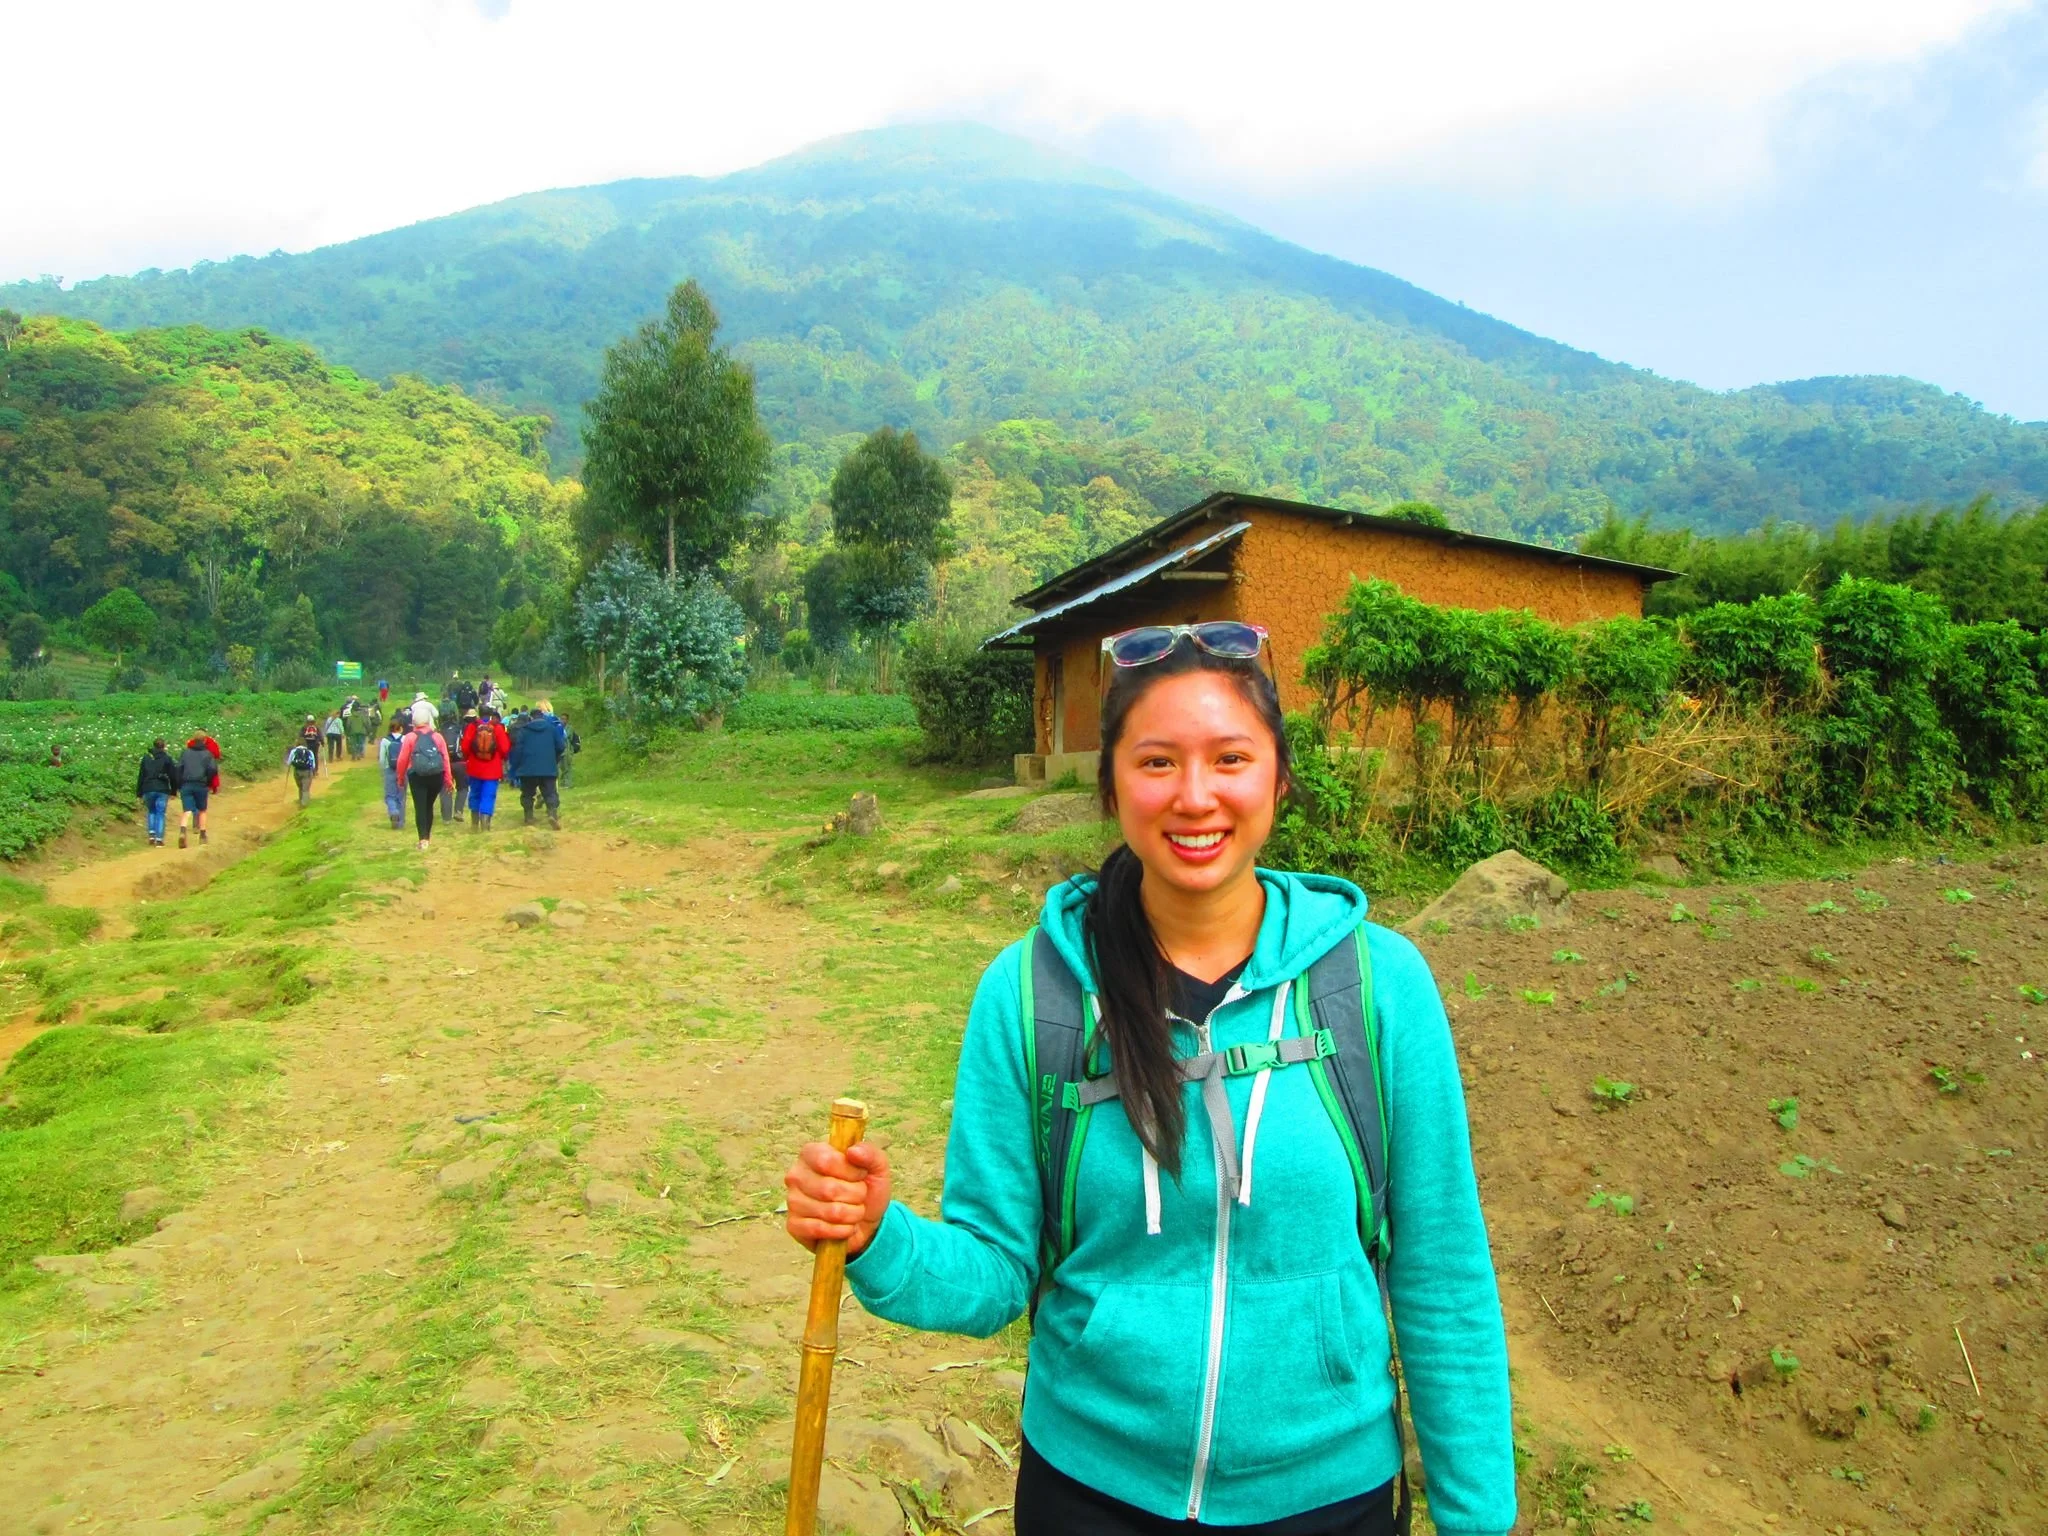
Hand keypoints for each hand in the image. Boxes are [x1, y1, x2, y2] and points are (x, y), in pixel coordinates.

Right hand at [783, 1139, 890, 1256]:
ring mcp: (792, 1201)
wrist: (865, 1223)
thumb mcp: (876, 1167)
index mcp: (812, 1153)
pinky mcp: (794, 1225)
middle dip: (855, 1196)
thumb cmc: (866, 1189)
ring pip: (830, 1212)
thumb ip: (869, 1153)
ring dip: (851, 1214)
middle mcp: (796, 1175)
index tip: (860, 1175)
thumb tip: (852, 1151)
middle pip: (829, 1189)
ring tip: (852, 1210)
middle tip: (859, 1196)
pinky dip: (841, 1230)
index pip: (827, 1161)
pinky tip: (844, 1226)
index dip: (851, 1172)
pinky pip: (821, 1229)